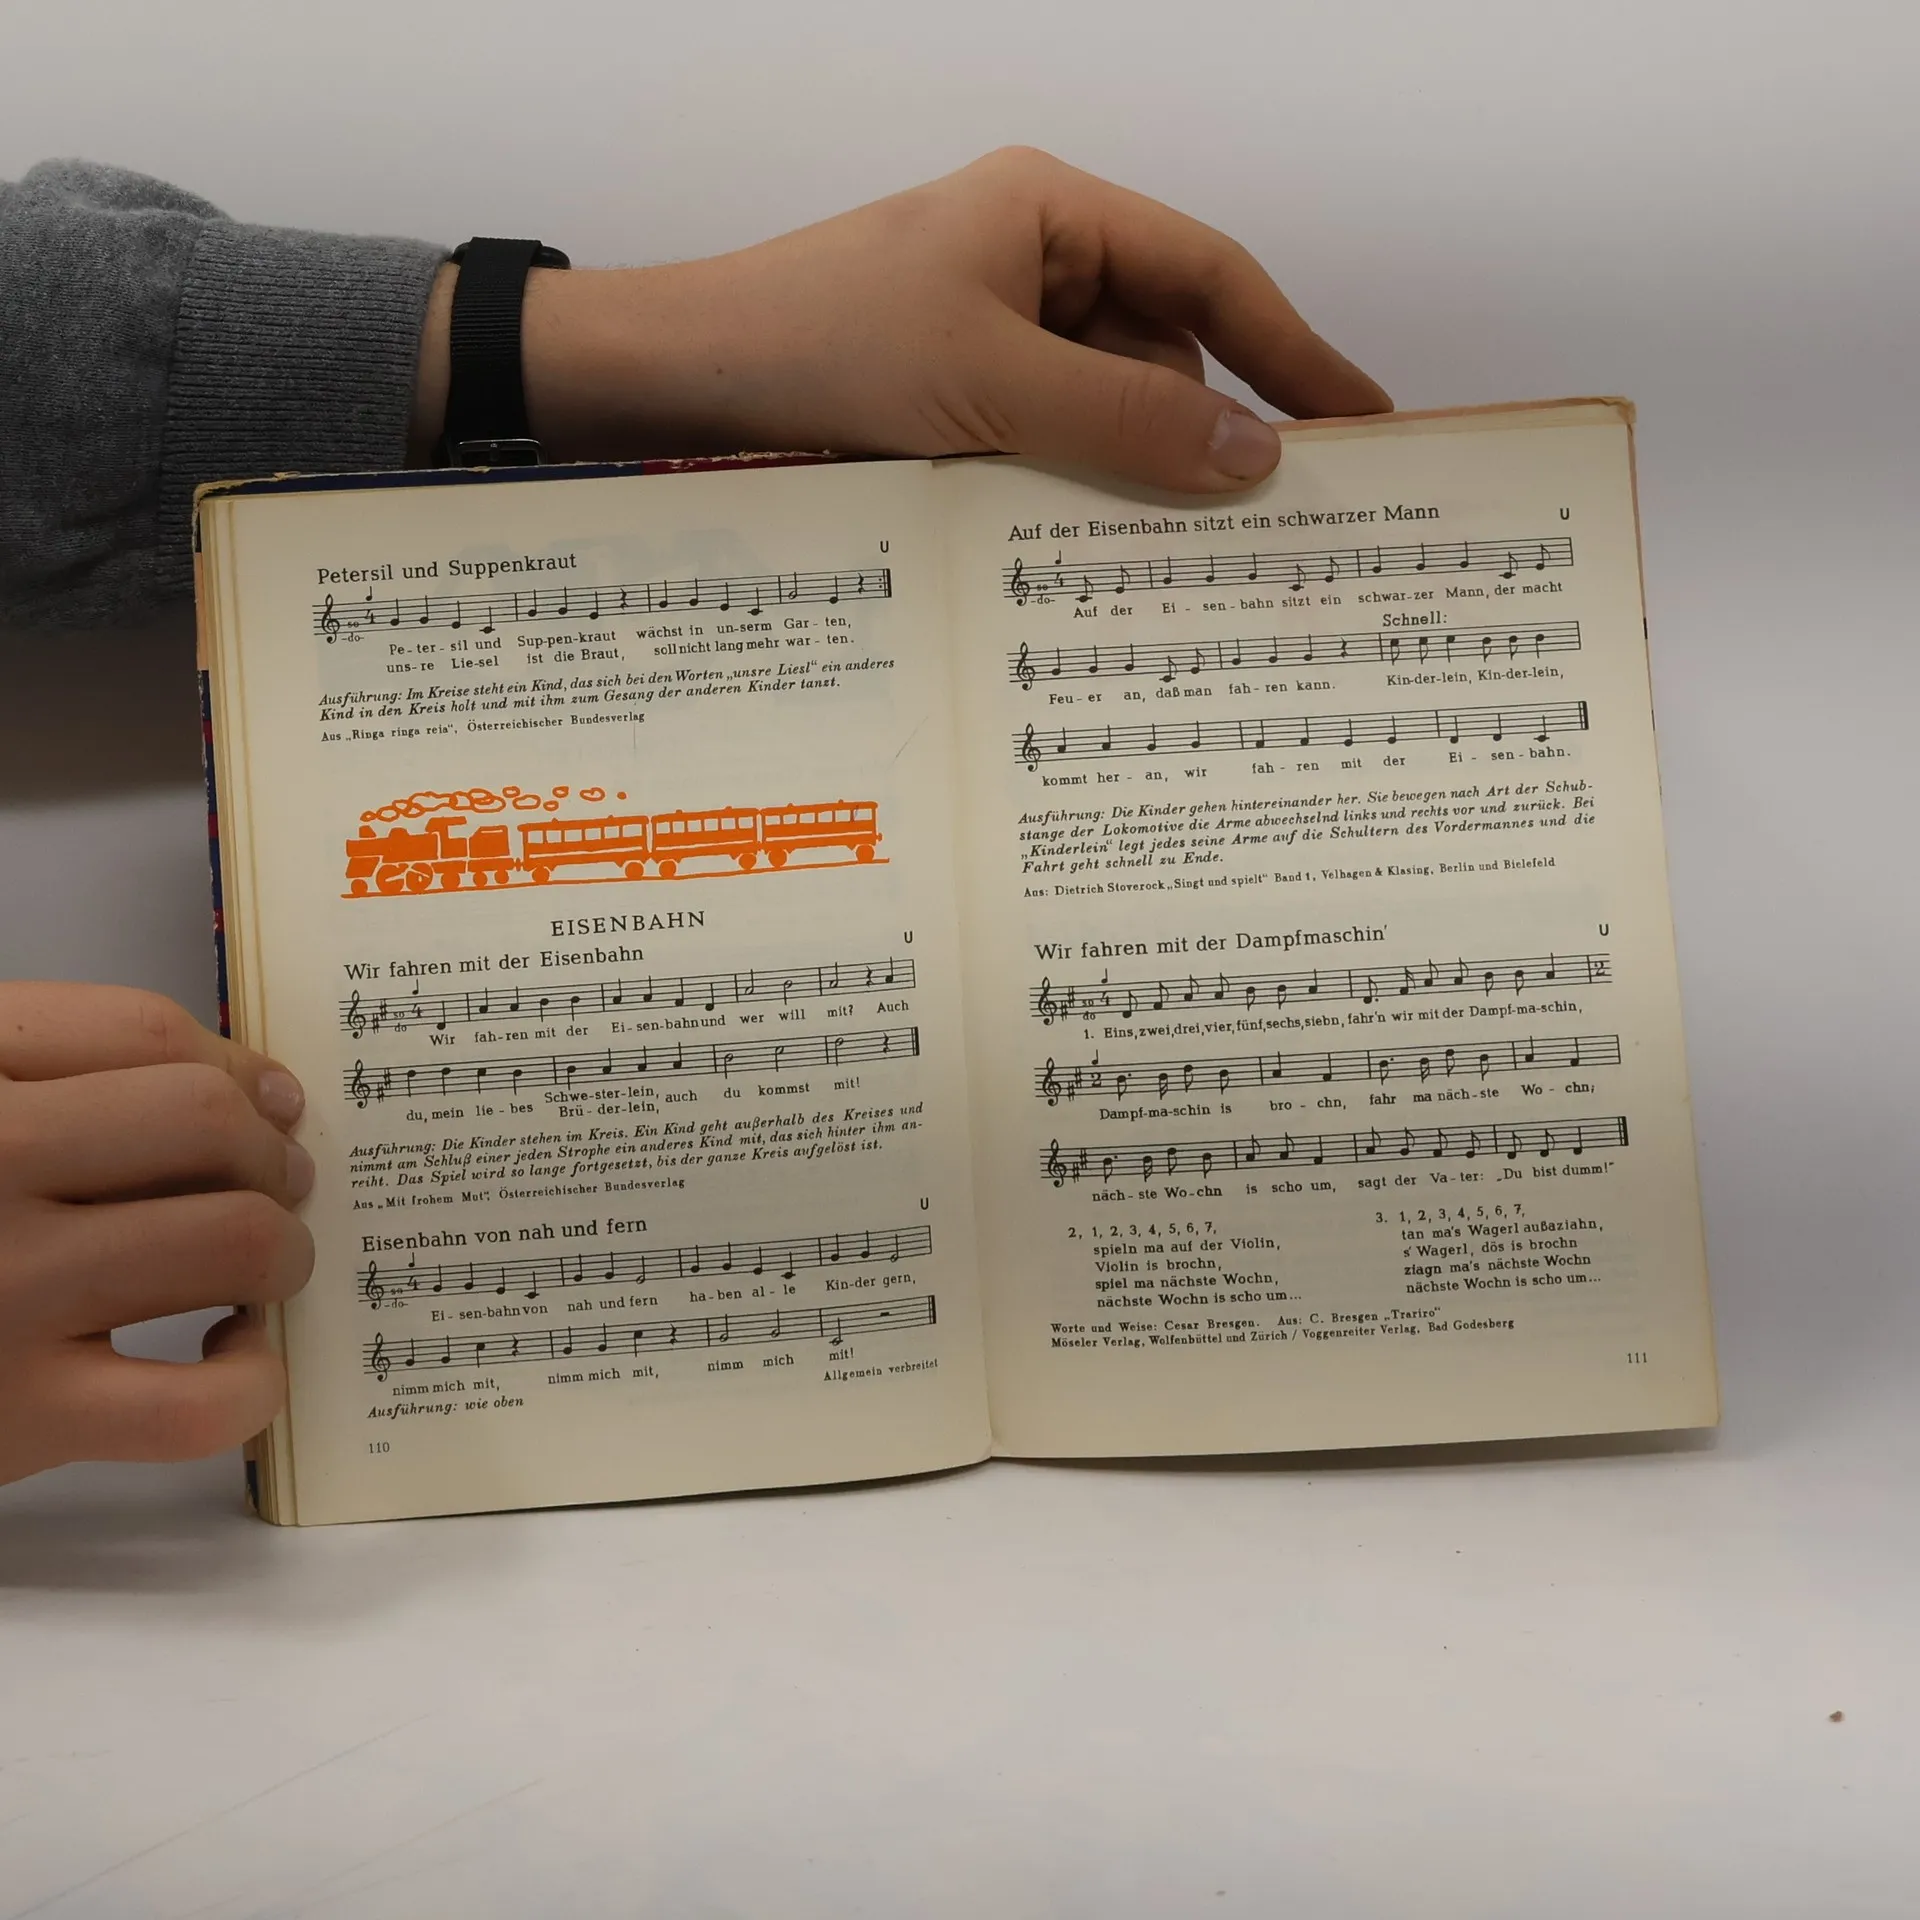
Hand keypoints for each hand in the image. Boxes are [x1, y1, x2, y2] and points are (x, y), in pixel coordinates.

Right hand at [0, 983, 313, 1486]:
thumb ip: (64, 1074)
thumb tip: (265, 1095)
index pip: (143, 1032)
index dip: (238, 1066)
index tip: (270, 1101)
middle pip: (202, 1122)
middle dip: (270, 1154)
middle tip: (276, 1186)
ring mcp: (6, 1290)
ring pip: (233, 1239)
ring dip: (281, 1252)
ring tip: (259, 1271)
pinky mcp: (23, 1414)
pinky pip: (200, 1401)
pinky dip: (252, 1380)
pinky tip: (228, 1355)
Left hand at [414, 148, 1390, 488]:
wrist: (678, 383)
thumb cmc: (822, 345)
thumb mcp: (989, 384)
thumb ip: (1127, 421)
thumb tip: (1258, 458)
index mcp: (1053, 216)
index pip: (1212, 278)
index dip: (1296, 352)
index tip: (1366, 426)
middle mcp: (1033, 266)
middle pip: (1165, 351)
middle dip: (1213, 434)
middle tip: (1281, 529)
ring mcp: (993, 337)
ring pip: (1107, 412)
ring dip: (1137, 477)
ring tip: (1182, 558)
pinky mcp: (956, 403)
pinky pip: (1050, 446)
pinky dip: (1076, 494)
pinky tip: (1092, 552)